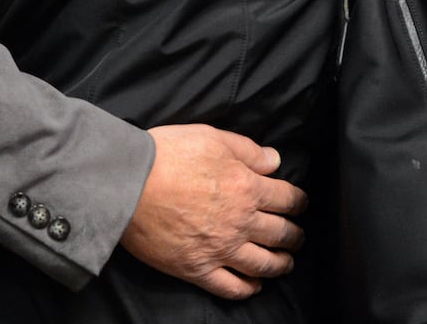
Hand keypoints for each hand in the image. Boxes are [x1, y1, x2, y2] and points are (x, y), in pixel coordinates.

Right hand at [119, 124, 306, 299]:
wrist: (126, 183)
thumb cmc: (165, 155)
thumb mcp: (209, 137)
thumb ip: (246, 149)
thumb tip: (275, 161)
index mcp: (246, 188)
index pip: (287, 199)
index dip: (298, 201)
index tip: (299, 203)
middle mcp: (241, 223)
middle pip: (281, 234)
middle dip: (294, 234)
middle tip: (297, 234)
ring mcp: (220, 249)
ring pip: (264, 264)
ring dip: (280, 263)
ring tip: (285, 261)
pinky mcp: (197, 268)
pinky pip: (232, 287)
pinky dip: (248, 288)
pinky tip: (254, 285)